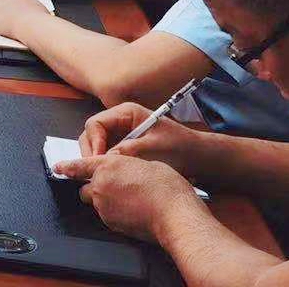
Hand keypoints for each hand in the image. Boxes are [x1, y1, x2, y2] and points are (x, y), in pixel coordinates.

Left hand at [56, 154, 202, 243]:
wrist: (174, 214)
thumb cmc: (166, 188)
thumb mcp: (146, 163)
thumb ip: (126, 166)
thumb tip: (125, 172)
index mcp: (108, 165)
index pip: (79, 165)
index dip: (67, 167)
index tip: (57, 168)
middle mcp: (101, 185)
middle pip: (86, 188)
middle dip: (96, 188)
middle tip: (116, 188)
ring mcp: (104, 206)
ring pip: (97, 203)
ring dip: (106, 201)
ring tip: (130, 201)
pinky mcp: (111, 223)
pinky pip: (107, 216)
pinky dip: (115, 214)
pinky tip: (133, 212)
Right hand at [79, 104, 206, 178]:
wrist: (197, 156)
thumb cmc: (179, 147)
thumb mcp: (153, 148)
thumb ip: (128, 150)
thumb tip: (105, 159)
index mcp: (126, 112)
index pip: (96, 123)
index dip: (94, 142)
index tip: (97, 161)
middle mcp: (119, 121)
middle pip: (92, 134)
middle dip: (91, 152)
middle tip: (95, 171)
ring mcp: (121, 134)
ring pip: (97, 145)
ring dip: (97, 159)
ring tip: (102, 175)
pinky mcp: (124, 147)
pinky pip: (107, 154)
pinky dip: (106, 164)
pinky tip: (111, 175)